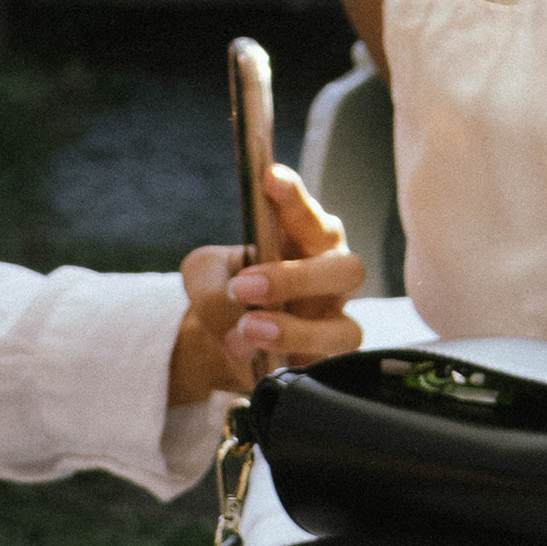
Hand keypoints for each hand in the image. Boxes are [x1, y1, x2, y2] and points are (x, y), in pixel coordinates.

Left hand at [169, 165, 366, 405]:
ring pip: (345, 327)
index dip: (293, 196)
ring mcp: (335, 319)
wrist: (225, 338)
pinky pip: (329, 366)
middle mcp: (330, 273)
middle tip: (245, 286)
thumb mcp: (202, 278)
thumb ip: (211, 290)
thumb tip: (240, 329)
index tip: (270, 179)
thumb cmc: (225, 291)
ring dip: (295, 330)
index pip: (303, 210)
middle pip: (345, 269)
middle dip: (295, 278)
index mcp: (302, 237)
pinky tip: (261, 361)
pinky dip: (292, 361)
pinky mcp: (330, 359)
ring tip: (249, 329)